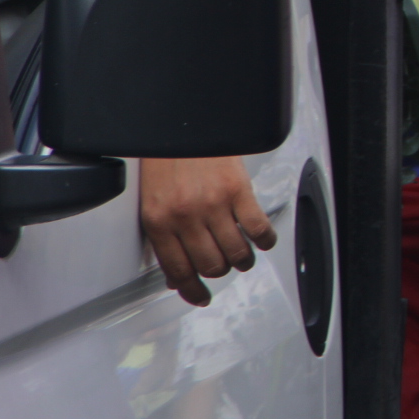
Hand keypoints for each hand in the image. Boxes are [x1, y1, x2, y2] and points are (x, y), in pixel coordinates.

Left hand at [139, 156, 276, 306]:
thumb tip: (177, 271)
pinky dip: (265, 240)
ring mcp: (213, 204)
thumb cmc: (168, 158)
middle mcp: (185, 217)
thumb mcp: (154, 200)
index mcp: (159, 221)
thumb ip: (164, 235)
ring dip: (243, 260)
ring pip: (235, 252)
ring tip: (244, 256)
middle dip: (219, 271)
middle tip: (224, 266)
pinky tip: (264, 240)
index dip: (191, 290)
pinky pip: (257, 227)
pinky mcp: (238, 190)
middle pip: (210, 265)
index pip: (177, 271)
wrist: (184, 122)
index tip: (201, 297)